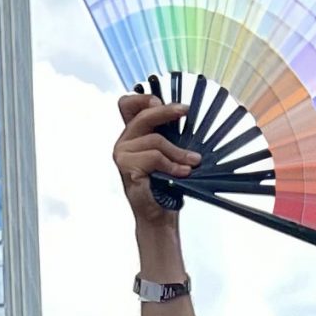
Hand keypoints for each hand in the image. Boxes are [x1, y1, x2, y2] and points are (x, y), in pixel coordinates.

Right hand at [116, 90, 197, 226]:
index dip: (146, 98)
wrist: (157, 217)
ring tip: (193, 161)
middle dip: (167, 111)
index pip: (129, 104)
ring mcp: (122, 154)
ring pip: (154, 140)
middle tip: (186, 111)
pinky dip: (172, 164)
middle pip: (143, 115)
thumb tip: (186, 115)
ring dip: (178, 151)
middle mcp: (124, 142)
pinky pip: (155, 156)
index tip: (171, 103)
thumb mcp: (168, 155)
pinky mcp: (126, 166)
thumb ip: (169, 136)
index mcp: (132, 135)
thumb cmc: (164, 187)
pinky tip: (182, 173)